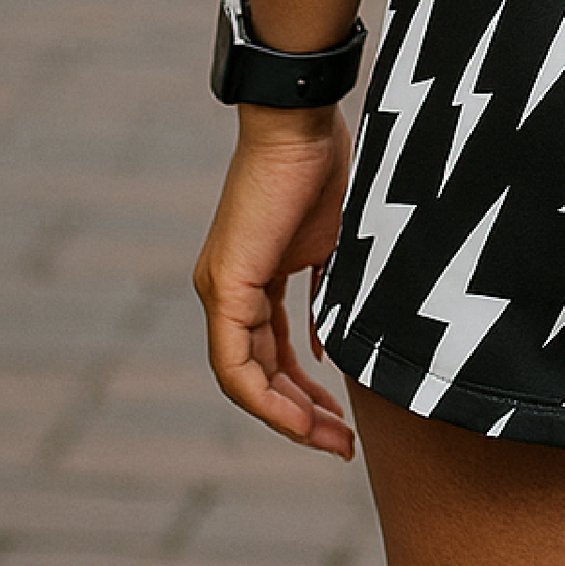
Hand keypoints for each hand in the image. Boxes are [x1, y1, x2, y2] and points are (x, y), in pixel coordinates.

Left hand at [195, 108, 355, 458]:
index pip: (270, 356)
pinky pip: (237, 359)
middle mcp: (229, 292)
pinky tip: (304, 412)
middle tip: (341, 444)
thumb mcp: (334, 244)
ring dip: (288, 414)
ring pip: (246, 376)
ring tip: (332, 440)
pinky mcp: (227, 283)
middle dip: (302, 415)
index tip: (340, 420)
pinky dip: (267, 392)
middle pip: (259, 374)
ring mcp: (223, 289)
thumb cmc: (323, 166)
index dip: (303, 395)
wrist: (300, 121)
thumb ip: (329, 292)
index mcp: (252, 280)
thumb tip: (333, 339)